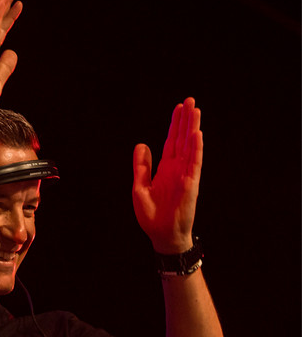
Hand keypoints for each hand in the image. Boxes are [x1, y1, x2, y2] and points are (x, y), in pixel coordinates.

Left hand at [132, 98, 202, 253]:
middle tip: (190, 100)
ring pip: (190, 146)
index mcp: (165, 169)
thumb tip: (141, 145)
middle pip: (181, 139)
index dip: (174, 125)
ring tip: (195, 110)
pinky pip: (194, 163)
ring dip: (192, 128)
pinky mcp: (191, 184)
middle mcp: (177, 169)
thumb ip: (141, 167)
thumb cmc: (151, 216)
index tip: (178, 108)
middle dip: (185, 120)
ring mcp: (185, 175)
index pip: (171, 142)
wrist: (161, 235)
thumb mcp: (139, 188)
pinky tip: (196, 134)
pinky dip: (196, 149)